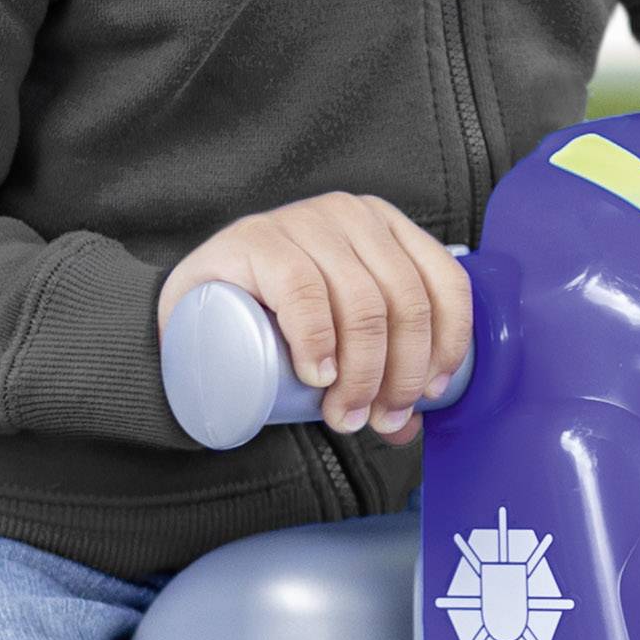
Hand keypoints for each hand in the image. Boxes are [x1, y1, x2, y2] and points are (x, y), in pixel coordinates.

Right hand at [156, 192, 472, 446]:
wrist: (192, 306)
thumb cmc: (276, 320)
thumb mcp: (339, 334)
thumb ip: (377, 373)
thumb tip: (411, 425)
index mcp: (387, 228)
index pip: (444, 282)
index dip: (448, 344)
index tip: (430, 394)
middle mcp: (352, 215)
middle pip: (405, 301)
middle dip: (400, 375)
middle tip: (374, 420)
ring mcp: (303, 220)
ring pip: (362, 302)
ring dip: (363, 374)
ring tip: (344, 415)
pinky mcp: (256, 238)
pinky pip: (302, 288)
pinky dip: (318, 338)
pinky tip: (317, 374)